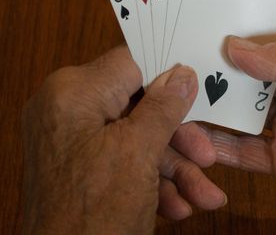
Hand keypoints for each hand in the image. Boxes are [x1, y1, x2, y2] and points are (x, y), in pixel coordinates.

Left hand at [23, 46, 225, 234]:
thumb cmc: (92, 215)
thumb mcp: (139, 153)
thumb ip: (164, 107)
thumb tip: (182, 73)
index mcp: (73, 93)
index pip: (130, 63)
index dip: (169, 74)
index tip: (200, 86)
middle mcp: (68, 112)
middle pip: (139, 107)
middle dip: (177, 138)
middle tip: (206, 155)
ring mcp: (74, 142)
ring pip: (136, 139)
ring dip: (174, 169)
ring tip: (202, 196)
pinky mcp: (82, 167)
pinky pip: (124, 161)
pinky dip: (152, 183)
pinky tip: (176, 206)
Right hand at [193, 6, 275, 232]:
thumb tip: (240, 48)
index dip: (262, 17)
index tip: (224, 8)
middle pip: (265, 63)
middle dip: (233, 55)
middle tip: (194, 43)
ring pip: (249, 103)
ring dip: (221, 96)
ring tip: (187, 82)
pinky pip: (245, 146)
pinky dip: (221, 141)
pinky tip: (196, 131)